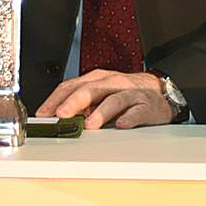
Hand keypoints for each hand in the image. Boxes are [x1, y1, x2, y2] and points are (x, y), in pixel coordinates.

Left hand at [36, 70, 173, 129]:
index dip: (55, 99)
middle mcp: (112, 83)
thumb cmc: (126, 94)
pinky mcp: (147, 106)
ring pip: (113, 100)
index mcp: (97, 79)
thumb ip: (81, 104)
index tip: (43, 114)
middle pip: (90, 90)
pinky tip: (121, 125)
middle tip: (61, 115)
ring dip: (100, 113)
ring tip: (89, 125)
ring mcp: (130, 93)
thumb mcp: (101, 94)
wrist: (162, 92)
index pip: (71, 86)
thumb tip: (56, 118)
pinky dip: (129, 118)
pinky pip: (137, 111)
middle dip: (73, 102)